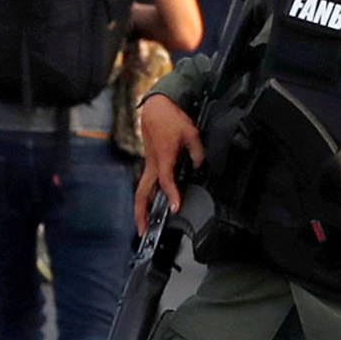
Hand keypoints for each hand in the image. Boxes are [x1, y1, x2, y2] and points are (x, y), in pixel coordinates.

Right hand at [136, 94, 202, 236]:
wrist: (156, 108)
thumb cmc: (172, 119)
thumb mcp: (192, 133)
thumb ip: (197, 153)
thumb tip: (199, 165)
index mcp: (163, 158)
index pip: (166, 182)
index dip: (172, 196)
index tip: (176, 208)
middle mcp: (152, 164)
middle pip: (142, 193)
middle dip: (141, 213)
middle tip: (144, 231)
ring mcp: (149, 164)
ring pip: (142, 190)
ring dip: (142, 208)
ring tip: (145, 225)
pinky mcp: (150, 162)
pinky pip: (147, 183)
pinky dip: (148, 196)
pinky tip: (153, 206)